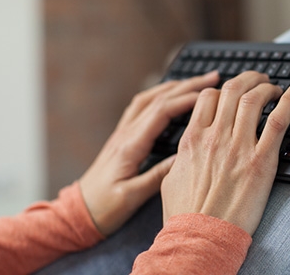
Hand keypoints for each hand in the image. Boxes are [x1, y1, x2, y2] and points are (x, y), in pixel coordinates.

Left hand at [79, 71, 219, 235]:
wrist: (77, 212)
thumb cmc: (103, 208)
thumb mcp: (132, 197)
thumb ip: (157, 176)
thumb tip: (185, 156)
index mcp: (130, 145)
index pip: (162, 112)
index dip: (187, 99)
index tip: (210, 94)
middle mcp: (126, 133)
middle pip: (158, 98)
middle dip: (187, 85)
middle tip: (212, 77)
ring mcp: (123, 133)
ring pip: (149, 98)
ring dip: (174, 86)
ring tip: (196, 82)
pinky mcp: (122, 137)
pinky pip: (142, 107)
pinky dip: (160, 95)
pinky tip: (170, 96)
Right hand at [161, 71, 289, 234]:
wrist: (200, 238)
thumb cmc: (185, 215)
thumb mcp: (172, 179)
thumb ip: (181, 157)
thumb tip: (186, 151)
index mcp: (192, 140)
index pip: (208, 97)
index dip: (223, 88)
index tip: (233, 91)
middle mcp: (215, 137)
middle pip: (232, 90)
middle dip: (248, 79)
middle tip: (258, 79)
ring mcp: (238, 147)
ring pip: (254, 99)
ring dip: (266, 86)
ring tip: (274, 86)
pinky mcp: (261, 162)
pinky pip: (278, 121)